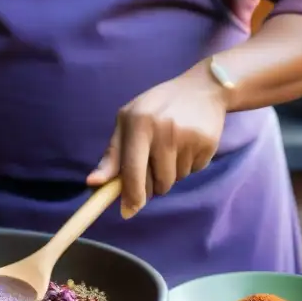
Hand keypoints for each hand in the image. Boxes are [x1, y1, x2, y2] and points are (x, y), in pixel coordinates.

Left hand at [87, 63, 228, 218]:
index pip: (132, 170)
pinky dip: (187, 165)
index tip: (127, 212)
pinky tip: (187, 143)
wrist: (203, 88)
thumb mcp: (128, 122)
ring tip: (171, 148)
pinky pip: (192, 172)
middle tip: (152, 165)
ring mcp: (188, 138)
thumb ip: (112, 154)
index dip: (130, 195)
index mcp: (139, 124)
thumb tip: (93, 183)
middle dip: (151, 185)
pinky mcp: (208, 144)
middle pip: (156, 183)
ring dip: (169, 174)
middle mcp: (164, 131)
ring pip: (174, 180)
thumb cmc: (156, 107)